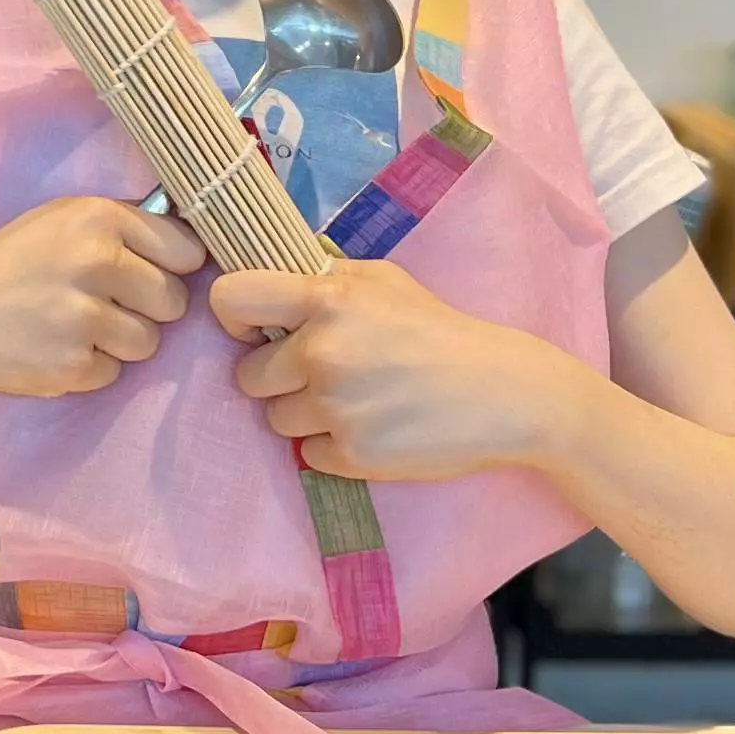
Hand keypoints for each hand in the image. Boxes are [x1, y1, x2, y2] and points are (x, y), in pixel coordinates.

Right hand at [0, 196, 205, 403]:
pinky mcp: (71, 366)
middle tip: (107, 302)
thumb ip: (124, 229)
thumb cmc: (11, 262)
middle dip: (149, 307)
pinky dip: (90, 366)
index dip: (172, 265)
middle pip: (175, 301)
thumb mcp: (63, 221)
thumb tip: (195, 249)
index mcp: (99, 217)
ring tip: (75, 325)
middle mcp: (96, 262)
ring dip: (121, 341)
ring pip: (149, 342)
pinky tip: (55, 347)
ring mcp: (84, 318)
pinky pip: (114, 373)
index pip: (187, 250)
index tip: (150, 271)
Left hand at [207, 259, 579, 483]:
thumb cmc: (439, 331)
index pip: (231, 298)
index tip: (254, 331)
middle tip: (326, 374)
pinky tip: (375, 429)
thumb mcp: (383, 281)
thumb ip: (323, 277)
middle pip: (248, 376)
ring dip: (306, 415)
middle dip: (277, 378)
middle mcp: (322, 352)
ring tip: (358, 401)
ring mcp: (335, 407)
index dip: (232, 317)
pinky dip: (334, 448)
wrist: (503, 394)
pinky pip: (309, 455)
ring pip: (276, 420)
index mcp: (327, 299)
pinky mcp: (352, 455)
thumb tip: (270, 280)